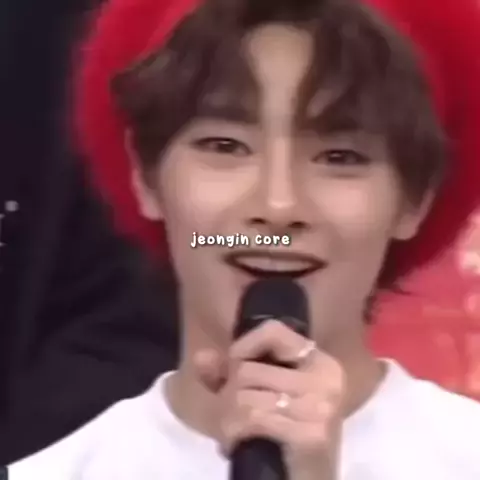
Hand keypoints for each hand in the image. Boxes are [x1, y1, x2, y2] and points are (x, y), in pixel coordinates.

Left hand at [194, 319, 345, 479]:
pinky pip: (250, 418)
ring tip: (235, 429)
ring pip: (243, 394)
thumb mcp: (258, 395)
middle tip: (233, 413)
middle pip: (248, 368)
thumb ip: (226, 374)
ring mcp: (319, 407)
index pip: (274, 330)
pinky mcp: (310, 434)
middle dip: (229, 392)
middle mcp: (324, 379)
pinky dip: (234, 432)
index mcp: (318, 361)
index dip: (243, 346)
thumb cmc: (285, 435)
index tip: (233, 366)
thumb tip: (201, 358)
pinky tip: (237, 442)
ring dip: (228, 416)